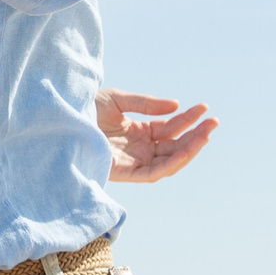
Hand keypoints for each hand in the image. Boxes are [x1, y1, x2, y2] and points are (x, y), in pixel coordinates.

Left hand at [94, 88, 215, 183]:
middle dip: (195, 135)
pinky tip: (185, 151)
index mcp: (138, 132)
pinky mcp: (123, 172)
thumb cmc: (83, 109)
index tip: (204, 108)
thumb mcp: (119, 101)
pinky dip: (170, 164)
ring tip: (206, 134)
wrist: (61, 119)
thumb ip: (147, 104)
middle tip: (214, 122)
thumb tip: (176, 106)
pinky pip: (151, 174)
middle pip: (174, 146)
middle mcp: (138, 149)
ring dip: (189, 149)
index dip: (187, 119)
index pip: (169, 128)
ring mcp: (132, 161)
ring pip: (168, 161)